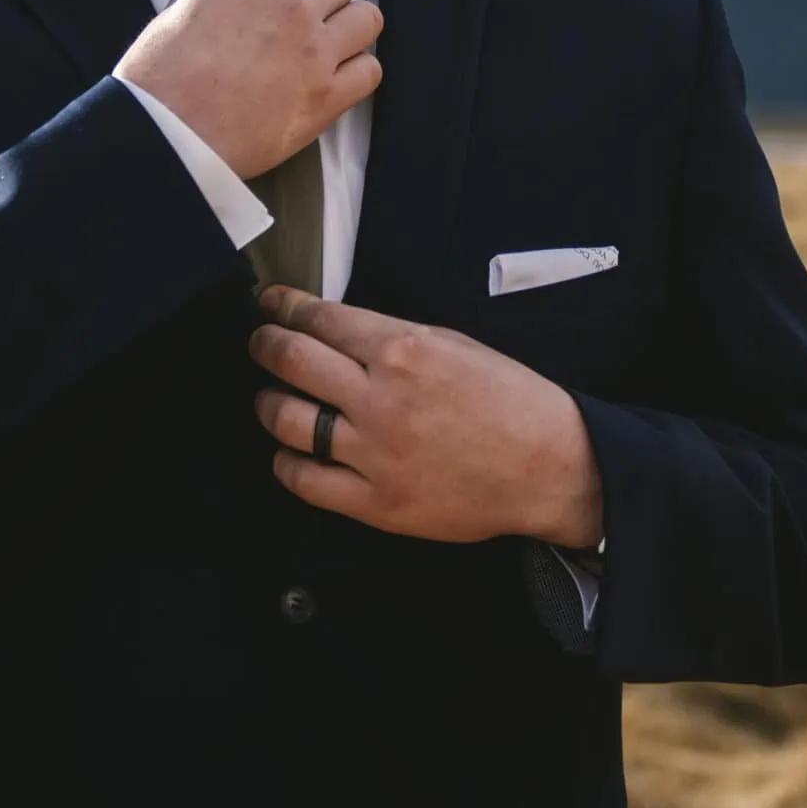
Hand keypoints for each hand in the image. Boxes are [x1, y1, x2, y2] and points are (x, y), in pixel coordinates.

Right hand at [116, 0, 382, 179]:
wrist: (164, 134)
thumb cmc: (159, 78)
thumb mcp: (184, 8)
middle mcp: (289, 2)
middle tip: (304, 22)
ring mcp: (314, 49)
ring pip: (366, 18)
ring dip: (349, 30)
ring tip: (328, 48)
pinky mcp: (327, 95)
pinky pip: (370, 71)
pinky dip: (356, 74)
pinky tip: (334, 82)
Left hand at [246, 286, 604, 550]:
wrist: (547, 465)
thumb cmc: (507, 399)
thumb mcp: (451, 342)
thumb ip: (389, 336)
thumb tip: (333, 329)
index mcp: (403, 349)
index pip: (318, 319)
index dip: (283, 307)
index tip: (270, 305)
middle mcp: (381, 398)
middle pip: (290, 361)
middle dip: (263, 344)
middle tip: (259, 342)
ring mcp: (375, 453)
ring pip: (286, 420)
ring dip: (266, 402)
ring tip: (269, 397)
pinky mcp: (376, 503)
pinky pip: (304, 481)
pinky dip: (285, 462)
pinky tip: (288, 452)